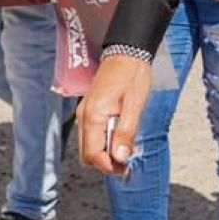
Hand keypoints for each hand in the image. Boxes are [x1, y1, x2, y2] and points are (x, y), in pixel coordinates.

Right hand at [79, 53, 151, 175]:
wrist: (126, 52)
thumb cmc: (132, 75)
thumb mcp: (135, 105)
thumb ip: (126, 133)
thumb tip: (120, 158)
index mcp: (93, 116)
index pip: (92, 155)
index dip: (108, 166)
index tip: (125, 168)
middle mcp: (84, 117)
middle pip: (87, 154)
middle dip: (105, 163)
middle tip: (126, 162)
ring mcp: (84, 113)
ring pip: (87, 146)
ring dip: (104, 153)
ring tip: (125, 149)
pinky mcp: (89, 110)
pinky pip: (90, 134)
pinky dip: (102, 142)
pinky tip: (119, 136)